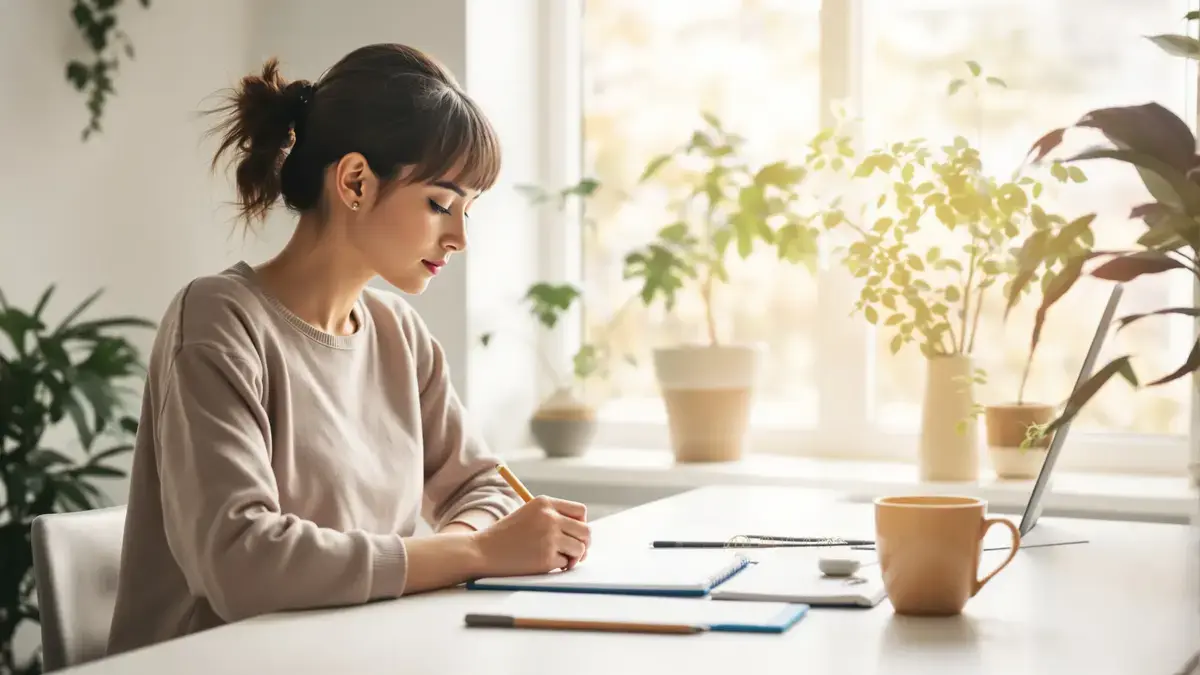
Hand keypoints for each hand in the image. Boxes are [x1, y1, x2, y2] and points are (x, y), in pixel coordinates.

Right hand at [473, 495, 589, 576]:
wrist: (482, 551)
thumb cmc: (505, 535)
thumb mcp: (529, 515)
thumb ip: (553, 518)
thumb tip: (583, 533)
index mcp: (544, 503)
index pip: (580, 511)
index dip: (580, 524)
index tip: (573, 534)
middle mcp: (549, 517)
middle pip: (586, 531)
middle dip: (583, 543)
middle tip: (575, 552)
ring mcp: (549, 537)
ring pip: (580, 549)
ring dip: (573, 557)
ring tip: (559, 559)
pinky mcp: (546, 558)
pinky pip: (565, 563)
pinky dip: (558, 566)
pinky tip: (542, 563)